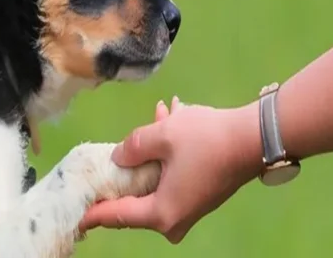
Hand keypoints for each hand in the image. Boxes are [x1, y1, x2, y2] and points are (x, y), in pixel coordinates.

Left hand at [77, 97, 260, 243]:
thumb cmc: (206, 140)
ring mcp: (191, 209)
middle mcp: (175, 219)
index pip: (117, 216)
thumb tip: (118, 158)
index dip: (93, 212)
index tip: (75, 212)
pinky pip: (175, 176)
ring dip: (154, 151)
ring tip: (160, 114)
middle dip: (128, 167)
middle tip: (116, 147)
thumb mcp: (161, 135)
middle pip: (136, 199)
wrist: (257, 138)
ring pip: (158, 181)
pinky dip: (170, 153)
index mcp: (161, 213)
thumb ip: (132, 147)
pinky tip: (173, 118)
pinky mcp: (203, 195)